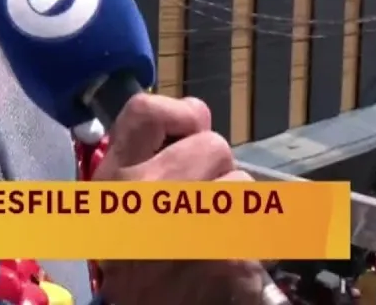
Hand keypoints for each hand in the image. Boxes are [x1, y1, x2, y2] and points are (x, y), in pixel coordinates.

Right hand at [94, 94, 274, 304]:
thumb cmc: (133, 263)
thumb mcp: (112, 207)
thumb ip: (141, 161)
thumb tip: (196, 122)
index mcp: (113, 181)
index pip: (147, 112)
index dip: (180, 114)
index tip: (190, 131)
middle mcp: (148, 196)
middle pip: (213, 146)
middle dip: (215, 171)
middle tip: (200, 203)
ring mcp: (192, 226)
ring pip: (243, 184)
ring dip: (237, 207)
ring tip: (213, 234)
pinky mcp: (232, 257)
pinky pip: (263, 224)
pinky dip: (254, 241)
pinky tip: (230, 258)